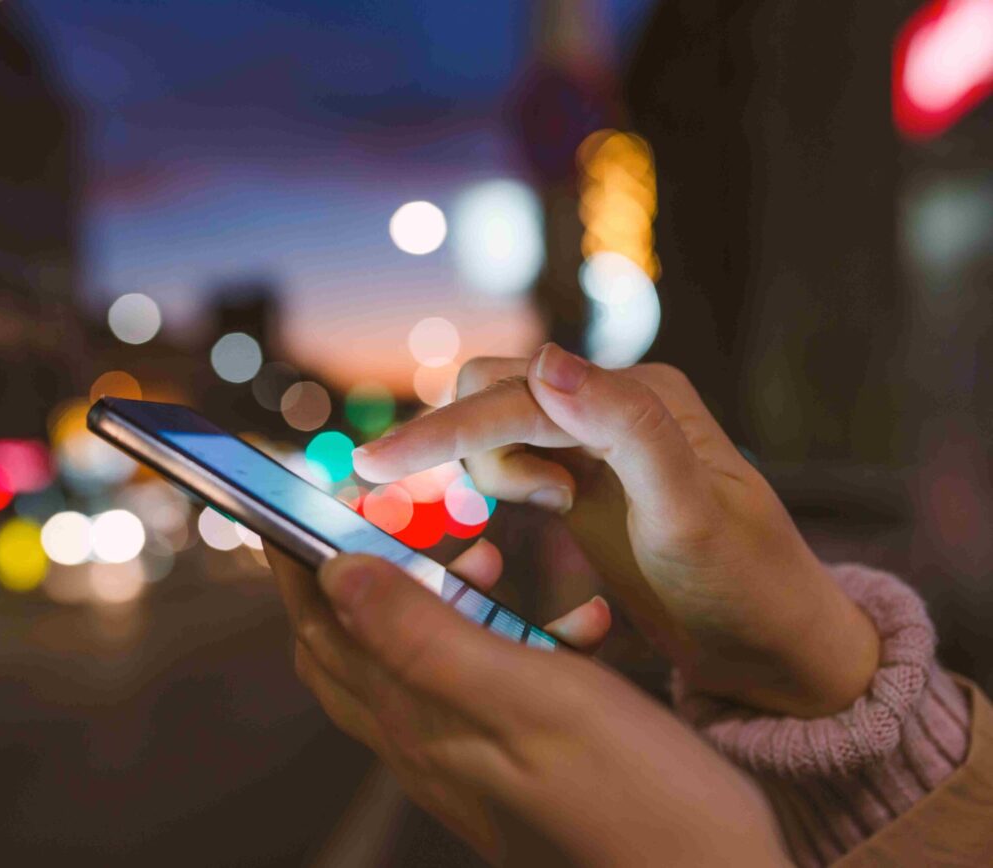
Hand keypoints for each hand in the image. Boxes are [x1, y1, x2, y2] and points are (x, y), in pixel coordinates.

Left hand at [268, 544, 789, 866]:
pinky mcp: (510, 772)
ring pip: (411, 665)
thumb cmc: (641, 801)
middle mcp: (427, 749)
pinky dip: (496, 640)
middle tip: (382, 518)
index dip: (296, 561)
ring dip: (431, 600)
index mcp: (419, 722)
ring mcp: (466, 766)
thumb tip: (336, 573)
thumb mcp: (533, 698)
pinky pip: (474, 689)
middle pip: (348, 649)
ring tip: (485, 558)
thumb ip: (426, 638)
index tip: (291, 502)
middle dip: (352, 573)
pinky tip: (556, 624)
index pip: (321, 628)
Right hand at [353, 344, 878, 716]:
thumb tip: (546, 362)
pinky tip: (551, 509)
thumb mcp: (688, 515)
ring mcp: (594, 435)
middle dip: (468, 441)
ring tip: (558, 511)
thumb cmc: (744, 587)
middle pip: (492, 389)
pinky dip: (502, 477)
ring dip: (495, 466)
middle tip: (529, 506)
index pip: (516, 398)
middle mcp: (611, 401)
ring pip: (493, 420)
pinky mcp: (581, 470)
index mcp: (639, 396)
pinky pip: (509, 451)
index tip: (372, 467)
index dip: (441, 432)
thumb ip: (624, 430)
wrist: (772, 644)